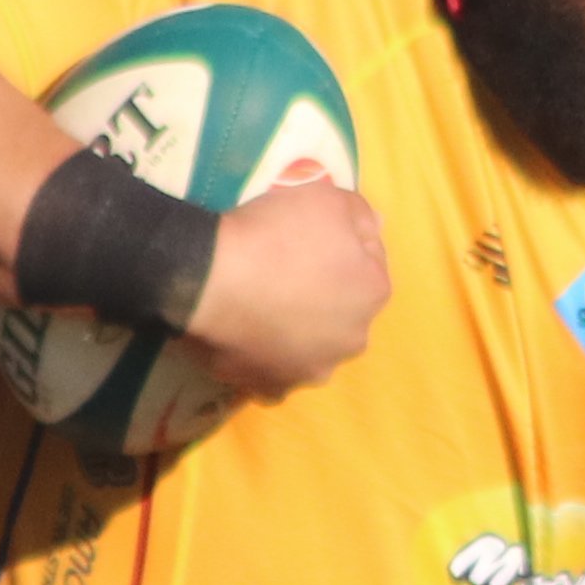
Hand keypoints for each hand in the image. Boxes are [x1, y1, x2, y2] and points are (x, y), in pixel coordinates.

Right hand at [183, 176, 388, 397]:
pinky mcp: (273, 387)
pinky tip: (251, 341)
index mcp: (372, 293)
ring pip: (313, 346)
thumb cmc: (272, 234)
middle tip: (287, 273)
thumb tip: (376, 228)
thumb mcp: (324, 198)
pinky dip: (269, 360)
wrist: (208, 279)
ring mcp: (313, 370)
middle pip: (343, 310)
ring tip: (266, 309)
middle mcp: (353, 340)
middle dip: (326, 295)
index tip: (308, 239)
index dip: (339, 246)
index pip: (367, 263)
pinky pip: (277, 373)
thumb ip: (359, 213)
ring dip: (300, 332)